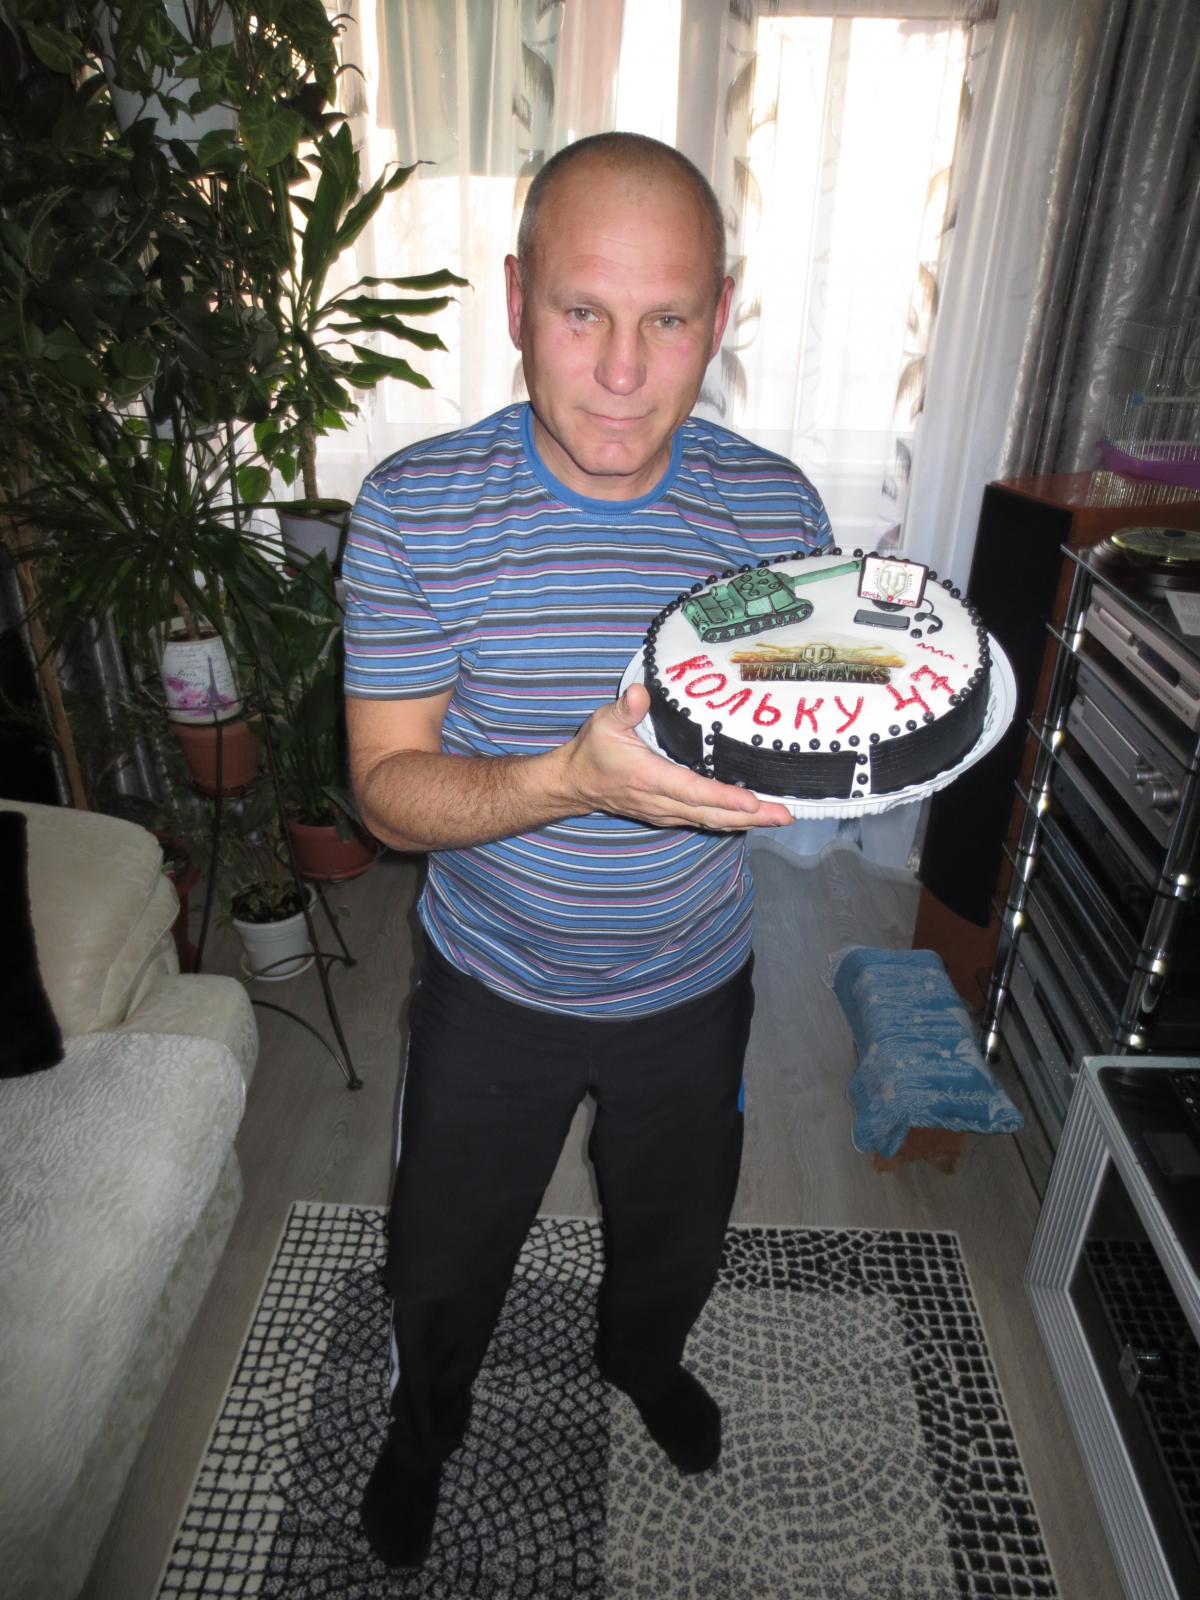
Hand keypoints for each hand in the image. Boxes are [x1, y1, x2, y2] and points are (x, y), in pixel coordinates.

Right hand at [557, 683, 793, 831]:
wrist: (576, 783)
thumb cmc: (593, 750)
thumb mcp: (604, 722)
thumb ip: (625, 709)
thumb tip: (639, 693)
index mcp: (649, 777)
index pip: (693, 791)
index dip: (724, 798)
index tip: (753, 802)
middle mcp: (661, 801)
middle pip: (711, 813)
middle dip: (750, 817)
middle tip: (785, 816)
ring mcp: (665, 812)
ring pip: (710, 820)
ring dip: (745, 822)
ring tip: (778, 818)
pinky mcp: (668, 814)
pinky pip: (703, 820)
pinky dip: (729, 820)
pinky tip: (751, 817)